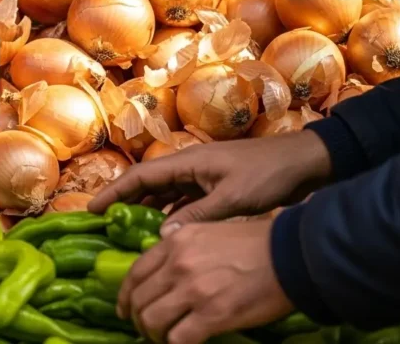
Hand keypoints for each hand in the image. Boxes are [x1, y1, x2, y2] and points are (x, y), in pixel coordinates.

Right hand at [88, 130, 331, 226]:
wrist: (307, 163)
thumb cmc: (270, 174)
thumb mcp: (234, 198)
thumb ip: (199, 217)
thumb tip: (164, 237)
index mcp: (189, 162)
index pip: (141, 176)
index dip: (114, 192)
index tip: (92, 209)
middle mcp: (190, 167)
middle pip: (147, 185)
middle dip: (124, 203)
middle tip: (103, 226)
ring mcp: (203, 178)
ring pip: (165, 196)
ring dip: (147, 213)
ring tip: (128, 235)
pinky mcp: (216, 190)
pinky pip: (184, 204)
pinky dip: (171, 218)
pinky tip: (165, 237)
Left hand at [119, 219, 293, 343]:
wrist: (290, 255)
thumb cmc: (255, 242)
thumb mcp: (208, 231)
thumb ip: (182, 246)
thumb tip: (165, 264)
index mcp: (174, 241)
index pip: (134, 273)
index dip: (125, 296)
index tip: (126, 309)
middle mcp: (177, 264)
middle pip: (138, 300)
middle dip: (138, 320)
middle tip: (146, 330)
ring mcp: (193, 289)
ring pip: (152, 321)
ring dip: (154, 336)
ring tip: (163, 340)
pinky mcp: (212, 314)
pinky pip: (179, 339)